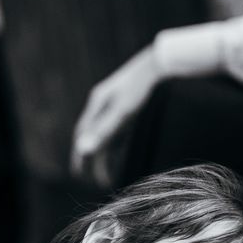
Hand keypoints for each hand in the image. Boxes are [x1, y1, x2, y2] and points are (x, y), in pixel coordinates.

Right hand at [71, 45, 162, 186]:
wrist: (163, 63)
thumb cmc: (141, 88)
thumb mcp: (122, 112)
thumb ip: (103, 132)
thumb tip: (83, 151)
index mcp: (97, 104)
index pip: (82, 134)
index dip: (79, 154)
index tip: (78, 174)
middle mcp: (103, 104)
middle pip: (92, 135)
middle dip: (90, 157)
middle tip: (90, 179)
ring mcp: (116, 104)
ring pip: (106, 134)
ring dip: (105, 154)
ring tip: (108, 175)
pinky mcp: (130, 106)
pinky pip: (119, 131)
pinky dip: (117, 146)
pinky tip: (122, 156)